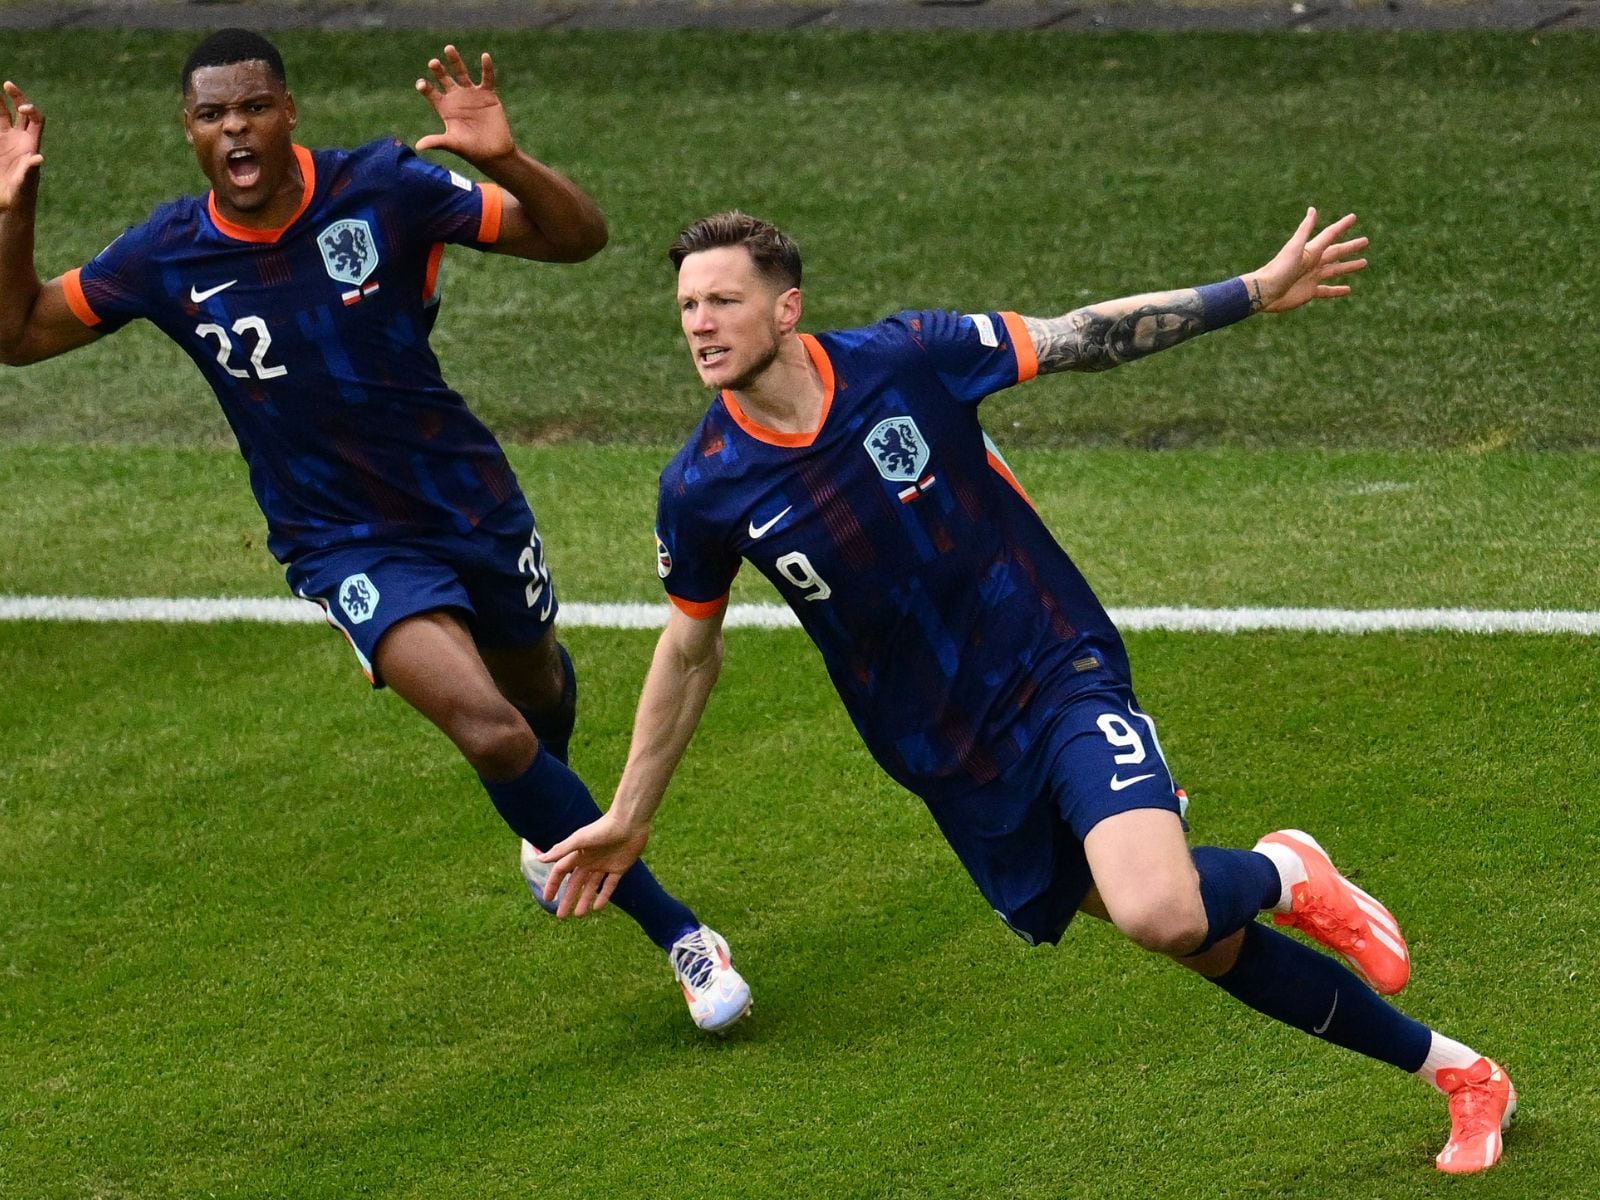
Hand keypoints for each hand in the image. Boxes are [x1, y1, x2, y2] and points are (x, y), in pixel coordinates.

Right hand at [0, 81, 44, 210]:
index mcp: (30, 144)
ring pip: (2, 116)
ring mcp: (5, 140)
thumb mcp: (25, 182)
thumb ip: (30, 170)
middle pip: (21, 112)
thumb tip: (38, 158)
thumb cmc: (20, 195)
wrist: (8, 203)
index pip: (36, 119)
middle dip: (16, 97)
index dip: (31, 109)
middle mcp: (19, 139)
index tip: (22, 107)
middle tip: (7, 84)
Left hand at [414, 46, 514, 166]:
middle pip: (444, 79)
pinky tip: (485, 56)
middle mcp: (456, 98)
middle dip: (438, 70)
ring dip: (455, 61)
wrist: (494, 153)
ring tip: (448, 48)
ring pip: (462, 73)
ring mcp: (472, 95)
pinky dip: (487, 68)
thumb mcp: (453, 144)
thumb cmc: (472, 150)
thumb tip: (418, 146)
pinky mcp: (488, 95)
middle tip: (433, 63)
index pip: (431, 93)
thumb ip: (437, 141)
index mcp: (445, 108)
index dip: (425, 87)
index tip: (422, 84)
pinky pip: (487, 78)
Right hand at [537, 809, 651, 918]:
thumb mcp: (579, 840)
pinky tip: (597, 907)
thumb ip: (561, 851)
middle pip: (575, 883)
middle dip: (568, 898)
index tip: (548, 899)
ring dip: (584, 900)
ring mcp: (604, 865)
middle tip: (561, 916)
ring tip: (578, 915)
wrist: (629, 823)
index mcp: (578, 854)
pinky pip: (610, 885)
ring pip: (592, 887)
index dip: (553, 885)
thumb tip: (540, 859)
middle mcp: (589, 861)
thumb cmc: (602, 829)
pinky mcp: (619, 868)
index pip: (561, 872)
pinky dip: (604, 896)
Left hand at [1246, 207, 1367, 313]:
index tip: (1353, 217)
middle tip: (1365, 241)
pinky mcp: (1309, 292)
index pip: (1330, 235)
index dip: (1342, 226)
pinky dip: (1338, 290)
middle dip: (1351, 247)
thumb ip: (1305, 229)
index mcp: (1311, 250)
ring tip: (1364, 262)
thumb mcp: (1294, 247)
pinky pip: (1327, 290)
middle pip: (1337, 252)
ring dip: (1349, 266)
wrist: (1265, 291)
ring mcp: (1312, 277)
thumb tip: (1313, 209)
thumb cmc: (1279, 268)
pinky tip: (1348, 290)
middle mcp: (1313, 263)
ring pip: (1336, 270)